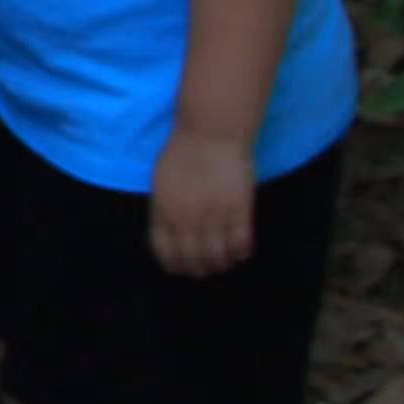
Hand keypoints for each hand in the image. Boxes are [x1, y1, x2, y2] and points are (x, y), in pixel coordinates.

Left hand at [147, 125, 258, 276]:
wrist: (210, 134)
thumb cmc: (183, 151)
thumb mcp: (162, 181)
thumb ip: (164, 207)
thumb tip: (169, 229)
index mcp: (164, 211)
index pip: (166, 250)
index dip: (174, 264)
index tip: (181, 269)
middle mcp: (187, 219)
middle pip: (193, 258)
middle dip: (199, 269)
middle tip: (206, 270)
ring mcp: (213, 217)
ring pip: (218, 256)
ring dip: (221, 263)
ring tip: (225, 262)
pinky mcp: (239, 211)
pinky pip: (240, 243)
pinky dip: (241, 253)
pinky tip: (241, 252)